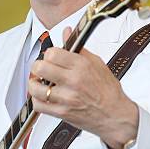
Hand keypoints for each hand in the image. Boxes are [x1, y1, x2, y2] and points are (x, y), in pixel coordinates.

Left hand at [29, 27, 138, 148]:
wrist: (115, 115)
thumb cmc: (108, 91)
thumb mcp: (97, 63)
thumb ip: (78, 48)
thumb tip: (67, 32)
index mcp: (81, 66)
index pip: (52, 53)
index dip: (49, 54)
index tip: (51, 57)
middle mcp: (73, 81)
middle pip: (40, 68)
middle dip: (38, 67)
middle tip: (42, 69)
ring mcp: (67, 98)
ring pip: (35, 88)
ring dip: (34, 84)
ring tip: (40, 83)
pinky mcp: (62, 113)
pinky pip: (39, 105)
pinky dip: (37, 100)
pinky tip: (43, 97)